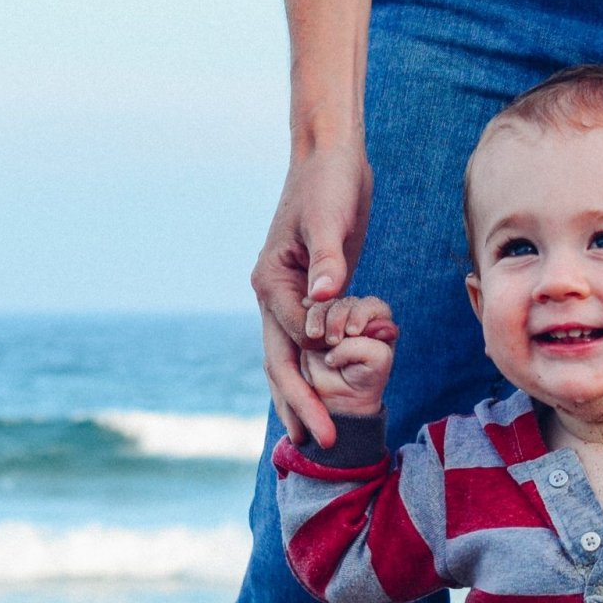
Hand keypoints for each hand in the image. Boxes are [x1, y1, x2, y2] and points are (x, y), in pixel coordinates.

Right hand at [251, 143, 379, 446]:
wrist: (332, 158)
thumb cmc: (329, 184)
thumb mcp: (328, 220)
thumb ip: (326, 261)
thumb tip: (323, 298)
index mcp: (270, 281)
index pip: (291, 340)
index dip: (309, 380)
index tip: (328, 416)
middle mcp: (273, 294)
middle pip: (281, 360)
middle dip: (298, 404)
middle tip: (321, 445)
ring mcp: (290, 296)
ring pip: (290, 357)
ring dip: (301, 397)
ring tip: (315, 439)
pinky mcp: (312, 293)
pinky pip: (311, 343)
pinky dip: (318, 371)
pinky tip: (328, 395)